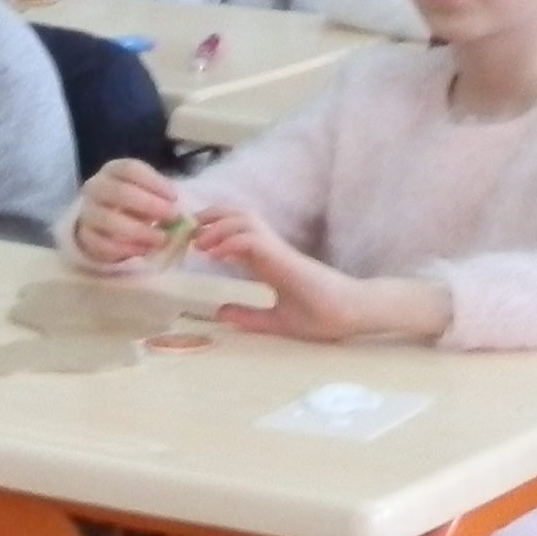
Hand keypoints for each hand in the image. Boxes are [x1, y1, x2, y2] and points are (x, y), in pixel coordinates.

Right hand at [72, 156, 182, 265]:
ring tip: (161, 239)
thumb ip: (161, 199)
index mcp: (112, 170)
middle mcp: (95, 187)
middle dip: (150, 205)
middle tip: (173, 217)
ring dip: (139, 230)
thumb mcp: (145, 194)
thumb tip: (181, 214)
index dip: (154, 182)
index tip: (175, 196)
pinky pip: (102, 244)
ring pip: (108, 219)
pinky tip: (144, 250)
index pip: (130, 169)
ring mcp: (87, 212)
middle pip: (119, 192)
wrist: (102, 224)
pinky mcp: (85, 237)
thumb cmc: (131, 204)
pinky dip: (126, 249)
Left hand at [187, 209, 447, 342]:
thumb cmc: (320, 315)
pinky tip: (216, 252)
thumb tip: (221, 313)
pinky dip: (231, 240)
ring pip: (244, 220)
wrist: (348, 313)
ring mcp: (278, 250)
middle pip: (238, 215)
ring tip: (198, 240)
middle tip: (187, 229)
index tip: (193, 241)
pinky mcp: (284, 258)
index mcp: (268, 260)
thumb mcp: (275, 320)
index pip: (237, 233)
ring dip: (217, 225)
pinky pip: (253, 239)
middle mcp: (271, 249)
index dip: (213, 231)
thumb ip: (249, 316)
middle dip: (210, 216)